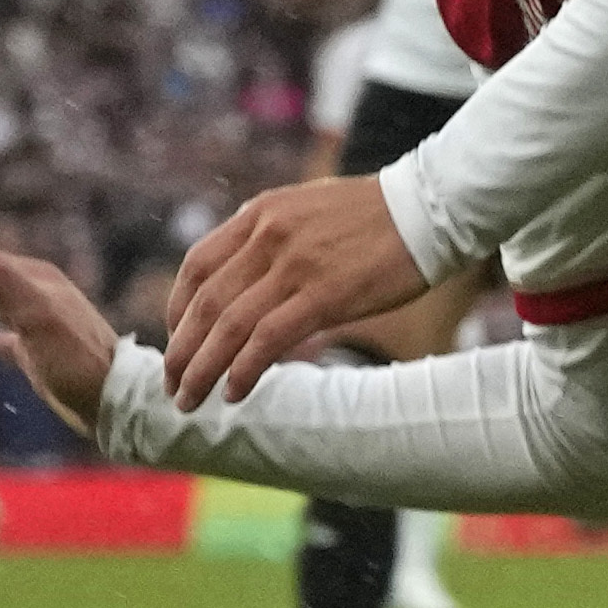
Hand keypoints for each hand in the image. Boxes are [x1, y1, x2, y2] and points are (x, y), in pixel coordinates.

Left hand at [160, 171, 434, 405]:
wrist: (433, 207)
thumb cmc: (380, 215)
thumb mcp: (309, 209)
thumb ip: (275, 238)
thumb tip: (254, 279)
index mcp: (260, 215)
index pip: (197, 265)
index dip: (177, 309)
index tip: (177, 339)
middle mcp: (268, 236)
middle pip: (205, 303)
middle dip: (181, 350)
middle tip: (173, 385)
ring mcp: (294, 266)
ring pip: (229, 326)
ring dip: (202, 369)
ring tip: (191, 399)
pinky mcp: (325, 295)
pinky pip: (268, 339)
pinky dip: (244, 370)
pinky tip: (235, 392)